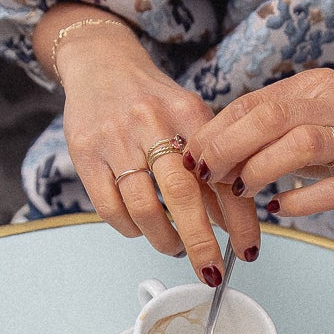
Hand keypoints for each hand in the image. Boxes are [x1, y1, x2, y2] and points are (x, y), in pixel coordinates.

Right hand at [43, 11, 260, 283]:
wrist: (100, 63)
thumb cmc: (154, 100)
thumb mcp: (191, 119)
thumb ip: (212, 164)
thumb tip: (231, 222)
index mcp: (189, 113)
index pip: (221, 174)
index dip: (239, 220)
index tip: (248, 250)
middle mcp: (152, 123)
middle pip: (182, 196)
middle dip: (201, 242)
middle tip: (211, 270)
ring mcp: (115, 139)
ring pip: (144, 209)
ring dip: (164, 240)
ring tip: (175, 247)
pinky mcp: (86, 154)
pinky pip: (110, 209)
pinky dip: (130, 229)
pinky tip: (141, 229)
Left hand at [191, 67, 333, 216]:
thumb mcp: (309, 122)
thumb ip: (266, 129)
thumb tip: (207, 148)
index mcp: (316, 86)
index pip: (254, 102)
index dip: (217, 130)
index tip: (194, 154)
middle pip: (271, 117)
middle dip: (229, 147)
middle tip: (207, 174)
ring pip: (300, 145)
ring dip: (260, 169)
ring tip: (241, 190)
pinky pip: (331, 190)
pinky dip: (298, 200)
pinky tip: (278, 208)